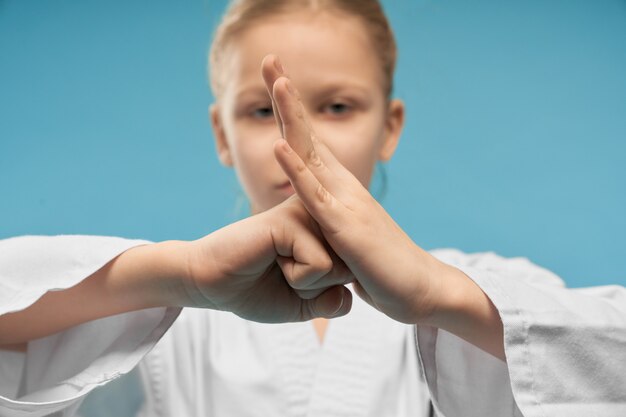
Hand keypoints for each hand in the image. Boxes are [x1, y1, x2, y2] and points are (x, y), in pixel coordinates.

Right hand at [184, 196, 352, 322]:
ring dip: (307, 285)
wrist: (211, 283)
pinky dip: (298, 279)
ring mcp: (307, 215)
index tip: (293, 280)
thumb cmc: (253, 290)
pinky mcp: (292, 221)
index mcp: (323, 229)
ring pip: (339, 268)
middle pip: (351, 269)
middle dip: (319, 289)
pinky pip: (320, 265)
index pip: (354, 269)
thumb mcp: (302, 305)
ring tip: (279, 265)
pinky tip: (273, 260)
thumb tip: (350, 297)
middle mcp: (319, 216)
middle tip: (285, 274)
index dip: (325, 292)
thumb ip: (330, 303)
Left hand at [261, 55, 505, 359]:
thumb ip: (332, 226)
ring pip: (313, 154)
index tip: (275, 81)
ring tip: (278, 82)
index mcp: (341, 190)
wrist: (421, 290)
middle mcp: (345, 187)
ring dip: (293, 117)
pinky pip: (316, 196)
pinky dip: (297, 170)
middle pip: (309, 134)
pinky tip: (281, 146)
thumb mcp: (349, 241)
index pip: (311, 143)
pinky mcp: (347, 228)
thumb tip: (320, 226)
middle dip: (289, 96)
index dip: (291, 113)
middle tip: (271, 59)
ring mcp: (347, 204)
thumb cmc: (383, 269)